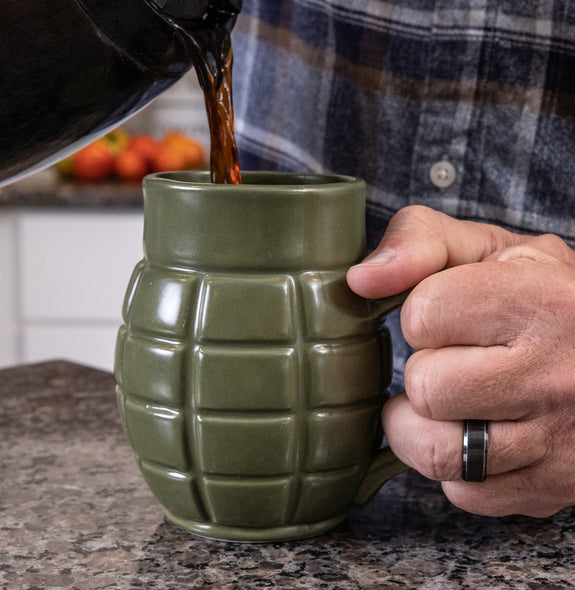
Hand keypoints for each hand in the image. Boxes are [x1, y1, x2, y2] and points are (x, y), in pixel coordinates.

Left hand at [347, 205, 574, 516]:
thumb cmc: (538, 294)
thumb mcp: (487, 248)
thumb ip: (419, 243)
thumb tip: (360, 279)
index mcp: (541, 300)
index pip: (424, 315)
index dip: (422, 313)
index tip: (447, 314)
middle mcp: (556, 375)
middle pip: (426, 387)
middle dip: (425, 368)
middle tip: (453, 358)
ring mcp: (558, 440)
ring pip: (437, 452)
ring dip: (423, 424)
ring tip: (446, 400)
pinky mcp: (551, 487)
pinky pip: (464, 492)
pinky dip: (456, 466)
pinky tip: (475, 432)